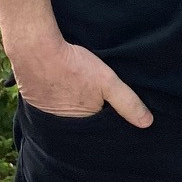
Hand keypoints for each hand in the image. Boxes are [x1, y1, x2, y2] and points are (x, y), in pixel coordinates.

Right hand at [14, 37, 153, 127]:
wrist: (35, 49)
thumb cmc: (73, 66)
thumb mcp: (107, 82)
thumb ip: (127, 102)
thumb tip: (147, 123)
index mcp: (80, 127)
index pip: (98, 132)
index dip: (106, 123)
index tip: (112, 114)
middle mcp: (61, 127)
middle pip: (81, 126)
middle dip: (89, 118)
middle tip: (95, 102)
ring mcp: (45, 115)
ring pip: (65, 117)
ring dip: (72, 110)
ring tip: (79, 95)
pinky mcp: (34, 102)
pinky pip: (50, 107)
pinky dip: (58, 100)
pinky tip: (63, 89)